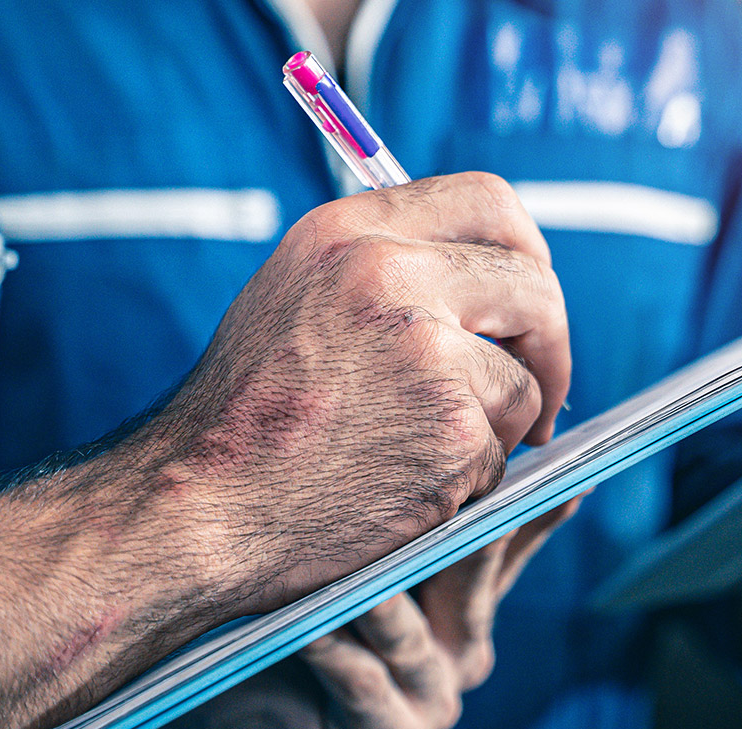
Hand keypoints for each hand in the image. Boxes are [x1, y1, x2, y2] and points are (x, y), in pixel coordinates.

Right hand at [0, 172, 570, 728]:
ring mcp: (427, 352)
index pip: (490, 203)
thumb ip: (384, 271)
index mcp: (350, 233)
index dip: (527, 255)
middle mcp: (390, 275)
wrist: (192, 513)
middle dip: (550, 347)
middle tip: (539, 395)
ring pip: (524, 382)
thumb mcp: (296, 301)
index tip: (528, 304)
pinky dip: (470, 481)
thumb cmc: (241, 421)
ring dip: (498, 429)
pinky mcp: (452, 428)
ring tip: (421, 456)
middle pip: (533, 287)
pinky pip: (502, 452)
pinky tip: (406, 491)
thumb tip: (492, 280)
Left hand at [181, 497, 578, 728]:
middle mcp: (466, 652)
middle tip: (449, 483)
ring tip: (347, 556)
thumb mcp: (345, 535)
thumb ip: (402, 495)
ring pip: (408, 632)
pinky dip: (330, 649)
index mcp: (470, 601)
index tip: (556, 468)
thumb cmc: (277, 596)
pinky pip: (362, 683)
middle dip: (450, 534)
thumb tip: (448, 413)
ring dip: (372, 594)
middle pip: (470, 581)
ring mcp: (434, 702)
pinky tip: (304, 623)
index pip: (512, 542)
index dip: (530, 506)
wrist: (205, 686)